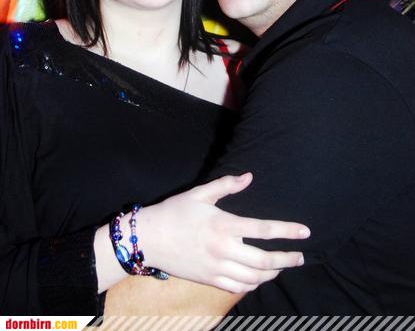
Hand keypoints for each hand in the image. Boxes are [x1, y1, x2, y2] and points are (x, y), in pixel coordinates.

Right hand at [136, 173, 309, 292]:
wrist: (148, 238)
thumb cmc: (174, 212)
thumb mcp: (199, 193)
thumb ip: (226, 185)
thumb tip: (249, 176)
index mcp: (223, 224)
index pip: (263, 229)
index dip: (287, 230)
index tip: (305, 233)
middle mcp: (223, 249)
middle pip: (264, 260)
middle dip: (287, 259)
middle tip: (300, 257)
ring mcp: (216, 267)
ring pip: (253, 277)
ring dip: (273, 273)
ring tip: (283, 266)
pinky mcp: (209, 279)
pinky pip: (238, 288)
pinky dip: (253, 284)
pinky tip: (259, 278)